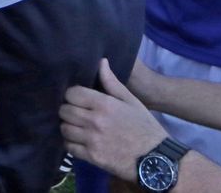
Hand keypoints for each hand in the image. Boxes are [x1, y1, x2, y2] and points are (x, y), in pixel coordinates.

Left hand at [59, 59, 168, 178]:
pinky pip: (69, 147)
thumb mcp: (132, 102)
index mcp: (104, 104)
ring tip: (77, 127)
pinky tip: (79, 141)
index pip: (72, 93)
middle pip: (65, 111)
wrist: (156, 159)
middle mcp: (95, 120)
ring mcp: (92, 140)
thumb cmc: (144, 127)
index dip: (72, 96)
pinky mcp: (92, 157)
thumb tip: (101, 62)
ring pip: (64, 128)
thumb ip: (112, 82)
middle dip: (68, 110)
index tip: (78, 100)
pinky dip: (71, 144)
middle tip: (77, 114)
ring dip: (69, 127)